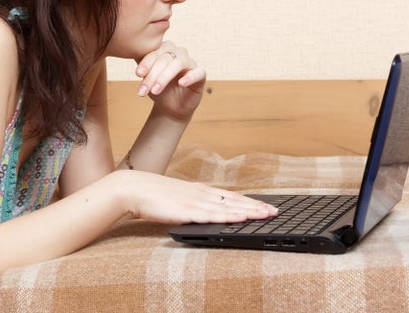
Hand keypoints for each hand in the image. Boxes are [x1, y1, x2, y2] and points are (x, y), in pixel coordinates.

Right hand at [115, 170, 277, 223]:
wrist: (133, 188)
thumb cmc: (153, 194)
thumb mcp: (178, 197)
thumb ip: (192, 202)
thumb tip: (206, 209)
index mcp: (200, 190)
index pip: (231, 196)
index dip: (250, 202)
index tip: (266, 206)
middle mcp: (201, 194)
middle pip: (234, 201)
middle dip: (256, 207)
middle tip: (274, 212)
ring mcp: (194, 202)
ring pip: (227, 207)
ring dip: (247, 212)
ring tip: (264, 216)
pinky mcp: (186, 211)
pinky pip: (210, 215)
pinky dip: (226, 217)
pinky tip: (238, 219)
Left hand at [135, 41, 205, 120]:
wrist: (169, 108)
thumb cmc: (158, 89)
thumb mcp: (147, 77)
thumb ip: (141, 64)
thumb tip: (131, 52)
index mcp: (165, 49)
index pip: (155, 52)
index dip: (146, 63)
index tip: (138, 74)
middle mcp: (178, 52)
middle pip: (165, 58)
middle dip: (152, 75)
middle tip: (143, 90)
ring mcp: (190, 63)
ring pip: (178, 63)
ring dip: (164, 77)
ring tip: (155, 91)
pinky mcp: (200, 75)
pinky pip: (198, 72)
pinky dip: (189, 77)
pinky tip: (181, 83)